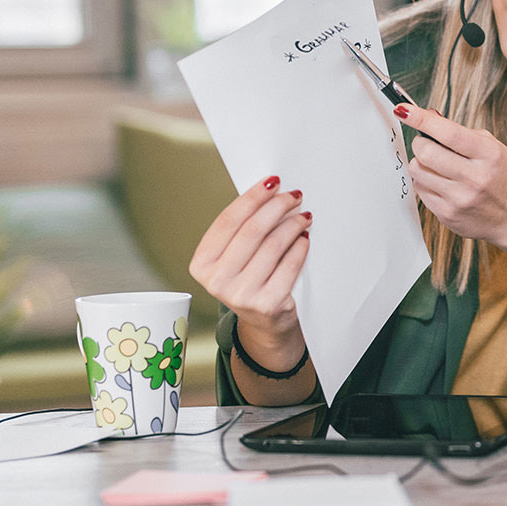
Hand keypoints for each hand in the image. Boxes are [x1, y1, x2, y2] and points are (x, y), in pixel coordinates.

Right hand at [188, 175, 312, 363]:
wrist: (265, 323)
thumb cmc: (249, 280)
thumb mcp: (234, 258)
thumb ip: (242, 230)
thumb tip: (269, 192)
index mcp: (201, 265)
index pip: (228, 221)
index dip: (252, 198)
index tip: (272, 182)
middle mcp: (217, 281)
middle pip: (252, 231)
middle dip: (276, 207)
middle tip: (293, 195)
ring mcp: (241, 295)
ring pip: (273, 245)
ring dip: (292, 224)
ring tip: (303, 214)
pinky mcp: (268, 304)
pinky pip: (289, 265)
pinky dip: (300, 246)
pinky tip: (304, 236)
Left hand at [394, 103, 506, 246]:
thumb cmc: (498, 177)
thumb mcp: (491, 148)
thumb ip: (460, 131)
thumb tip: (427, 115)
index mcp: (488, 155)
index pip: (449, 133)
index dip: (422, 119)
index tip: (404, 110)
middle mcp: (475, 178)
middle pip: (426, 152)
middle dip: (420, 142)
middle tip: (426, 142)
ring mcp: (459, 198)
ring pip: (417, 170)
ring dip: (420, 162)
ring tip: (436, 164)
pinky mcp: (446, 214)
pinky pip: (419, 189)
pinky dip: (424, 180)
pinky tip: (440, 182)